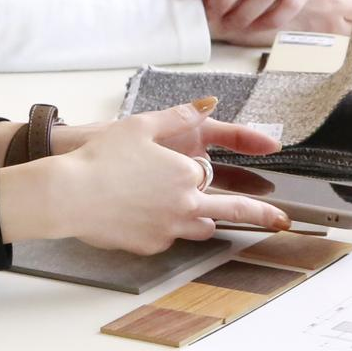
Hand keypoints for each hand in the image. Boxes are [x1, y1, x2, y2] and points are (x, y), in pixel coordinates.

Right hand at [0, 101, 288, 254]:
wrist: (68, 194)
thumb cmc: (100, 158)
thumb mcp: (140, 126)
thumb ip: (179, 115)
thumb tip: (209, 104)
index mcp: (186, 173)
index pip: (207, 173)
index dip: (194, 168)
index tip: (198, 170)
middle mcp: (185, 204)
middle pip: (230, 212)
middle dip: (261, 216)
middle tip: (283, 223)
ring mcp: (169, 229)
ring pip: (200, 228)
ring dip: (201, 220)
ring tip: (192, 213)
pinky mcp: (150, 246)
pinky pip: (167, 238)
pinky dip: (163, 228)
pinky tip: (140, 217)